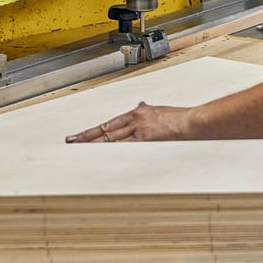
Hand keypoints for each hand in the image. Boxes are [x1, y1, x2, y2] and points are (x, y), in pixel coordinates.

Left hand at [65, 102, 192, 142]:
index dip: (92, 130)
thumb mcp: (159, 110)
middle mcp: (135, 119)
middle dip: (86, 137)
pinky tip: (100, 157)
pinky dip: (110, 153)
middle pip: (105, 131)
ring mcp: (139, 130)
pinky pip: (123, 148)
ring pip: (111, 140)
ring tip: (79, 151)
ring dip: (94, 146)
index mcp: (137, 113)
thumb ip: (147, 110)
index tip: (79, 136)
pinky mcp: (145, 140)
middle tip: (71, 142)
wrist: (192, 121)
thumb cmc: (180, 118)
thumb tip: (140, 105)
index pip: (109, 124)